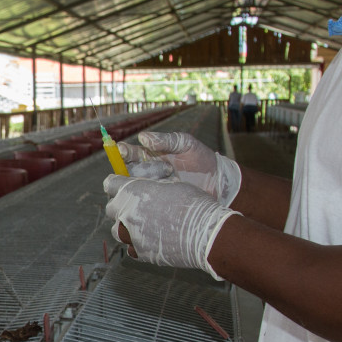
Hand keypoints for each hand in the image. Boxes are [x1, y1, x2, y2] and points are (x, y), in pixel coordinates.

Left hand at [103, 175, 236, 278]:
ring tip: (141, 224)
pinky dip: (136, 243)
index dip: (115, 183)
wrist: (205, 234)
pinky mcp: (140, 253)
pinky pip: (130, 247)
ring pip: (116, 230)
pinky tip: (149, 239)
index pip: (110, 184)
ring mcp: (131, 235)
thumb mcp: (171, 185)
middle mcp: (126, 213)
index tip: (118, 185)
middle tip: (134, 205)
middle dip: (120, 205)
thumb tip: (147, 189)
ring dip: (124, 226)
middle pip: (111, 208)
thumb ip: (152, 188)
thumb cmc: (193, 205)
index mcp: (132, 192)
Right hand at [115, 131, 241, 205]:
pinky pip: (143, 203)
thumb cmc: (202, 160)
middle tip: (134, 173)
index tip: (122, 150)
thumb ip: (166, 140)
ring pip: (132, 189)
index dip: (123, 152)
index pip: (129, 153)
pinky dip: (142, 202)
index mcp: (150, 156)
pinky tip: (149, 200)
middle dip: (124, 172)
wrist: (218, 183)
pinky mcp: (157, 204)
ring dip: (135, 187)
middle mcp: (146, 173)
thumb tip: (143, 137)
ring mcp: (151, 190)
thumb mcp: (186, 144)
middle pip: (125, 173)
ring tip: (148, 186)